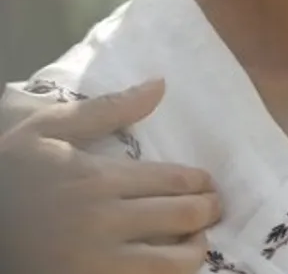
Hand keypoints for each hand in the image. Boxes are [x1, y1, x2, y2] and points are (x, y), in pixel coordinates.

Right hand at [0, 80, 221, 273]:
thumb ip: (106, 109)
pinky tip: (165, 268)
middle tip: (214, 208)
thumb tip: (159, 86)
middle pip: (181, 217)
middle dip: (207, 211)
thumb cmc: (8, 173)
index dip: (199, 183)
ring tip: (198, 243)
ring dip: (194, 252)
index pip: (173, 180)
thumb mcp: (46, 131)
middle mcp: (103, 221)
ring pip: (170, 263)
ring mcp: (94, 263)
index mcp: (98, 179)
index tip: (207, 183)